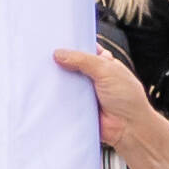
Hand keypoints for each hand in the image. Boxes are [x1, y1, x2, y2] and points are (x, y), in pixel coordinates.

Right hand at [50, 46, 168, 168]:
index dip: (73, 45)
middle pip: (72, 65)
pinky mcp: (77, 107)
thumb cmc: (127, 98)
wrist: (128, 128)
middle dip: (60, 62)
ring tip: (40, 72)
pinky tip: (44, 91)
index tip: (56, 40)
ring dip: (56, 80)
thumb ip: (83, 60)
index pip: (85, 49)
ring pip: (65, 82)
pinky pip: (62, 99)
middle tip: (43, 56)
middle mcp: (93, 77)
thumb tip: (59, 53)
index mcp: (104, 63)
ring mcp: (84, 92)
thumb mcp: (107, 70)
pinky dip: (54, 96)